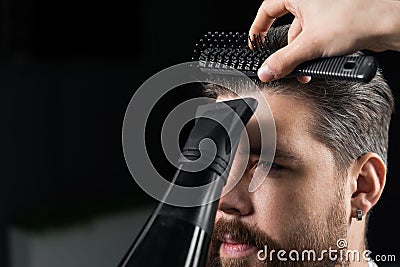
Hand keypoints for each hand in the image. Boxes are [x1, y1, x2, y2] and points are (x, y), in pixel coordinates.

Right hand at [249, 0, 399, 81]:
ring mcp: (325, 11)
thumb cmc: (355, 17)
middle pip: (288, 29)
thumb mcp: (310, 44)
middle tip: (285, 69)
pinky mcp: (337, 22)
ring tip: (307, 71)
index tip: (255, 44)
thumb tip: (266, 71)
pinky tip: (320, 63)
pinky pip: (318, 39)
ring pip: (304, 37)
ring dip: (303, 56)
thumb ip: (283, 61)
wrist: (390, 22)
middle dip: (287, 53)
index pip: (268, 9)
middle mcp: (311, 1)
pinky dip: (316, 52)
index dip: (259, 29)